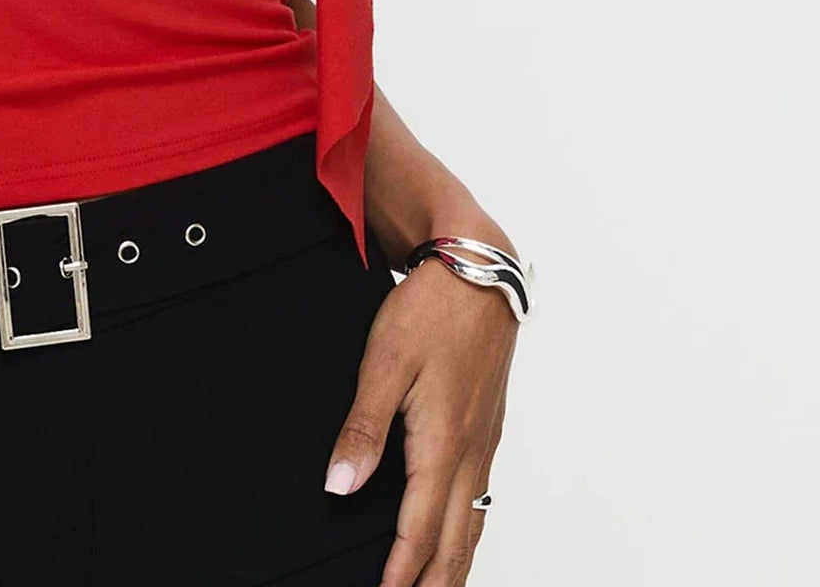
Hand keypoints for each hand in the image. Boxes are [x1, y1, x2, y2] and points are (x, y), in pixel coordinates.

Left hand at [324, 252, 517, 586]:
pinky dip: (468, 531)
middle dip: (435, 583)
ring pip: (472, 522)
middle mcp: (471, 451)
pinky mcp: (485, 426)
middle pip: (455, 540)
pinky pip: (480, 496)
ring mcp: (483, 441)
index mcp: (443, 443)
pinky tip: (458, 534)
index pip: (420, 528)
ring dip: (454, 565)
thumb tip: (341, 485)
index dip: (400, 571)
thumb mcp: (385, 362)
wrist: (478, 271)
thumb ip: (363, 428)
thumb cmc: (431, 310)